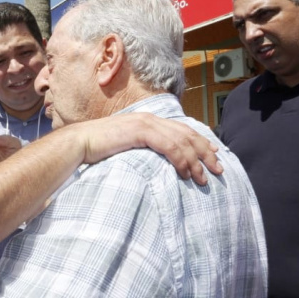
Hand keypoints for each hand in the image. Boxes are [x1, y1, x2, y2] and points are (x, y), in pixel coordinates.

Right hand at [75, 113, 221, 184]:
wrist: (80, 143)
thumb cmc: (98, 150)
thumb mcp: (125, 148)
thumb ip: (141, 149)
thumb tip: (154, 163)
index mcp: (148, 121)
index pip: (182, 129)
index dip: (201, 141)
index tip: (214, 154)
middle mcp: (150, 119)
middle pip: (188, 134)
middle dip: (205, 152)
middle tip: (218, 169)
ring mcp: (146, 123)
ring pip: (182, 141)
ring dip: (195, 161)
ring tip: (203, 178)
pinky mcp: (141, 131)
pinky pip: (169, 145)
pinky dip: (181, 159)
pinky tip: (186, 173)